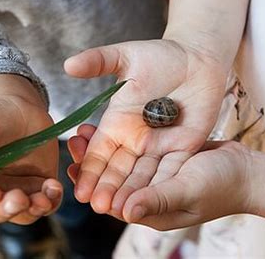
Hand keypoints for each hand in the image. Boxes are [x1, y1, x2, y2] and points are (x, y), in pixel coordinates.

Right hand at [0, 74, 61, 223]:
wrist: (19, 107)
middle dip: (8, 209)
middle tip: (19, 199)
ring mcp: (19, 190)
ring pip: (23, 213)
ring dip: (32, 210)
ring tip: (42, 199)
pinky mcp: (41, 186)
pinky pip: (48, 202)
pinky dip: (52, 200)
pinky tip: (54, 186)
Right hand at [64, 39, 228, 215]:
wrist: (198, 56)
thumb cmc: (161, 54)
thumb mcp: (125, 55)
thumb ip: (97, 61)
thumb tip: (67, 65)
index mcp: (118, 121)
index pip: (100, 151)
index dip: (90, 170)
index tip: (79, 190)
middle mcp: (136, 137)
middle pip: (119, 168)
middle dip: (107, 187)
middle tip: (96, 207)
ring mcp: (160, 144)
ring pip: (143, 174)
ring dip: (131, 192)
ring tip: (119, 211)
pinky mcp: (185, 146)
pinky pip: (171, 169)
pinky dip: (161, 184)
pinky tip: (151, 201)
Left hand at [68, 125, 250, 229]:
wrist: (246, 170)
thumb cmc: (222, 185)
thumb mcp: (189, 191)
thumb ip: (158, 199)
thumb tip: (123, 210)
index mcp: (150, 208)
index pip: (112, 200)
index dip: (93, 185)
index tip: (74, 169)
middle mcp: (148, 193)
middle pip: (112, 179)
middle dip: (92, 164)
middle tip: (73, 143)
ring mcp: (154, 175)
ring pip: (121, 162)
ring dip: (102, 149)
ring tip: (83, 131)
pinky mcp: (161, 158)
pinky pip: (135, 149)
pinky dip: (121, 139)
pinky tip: (106, 125)